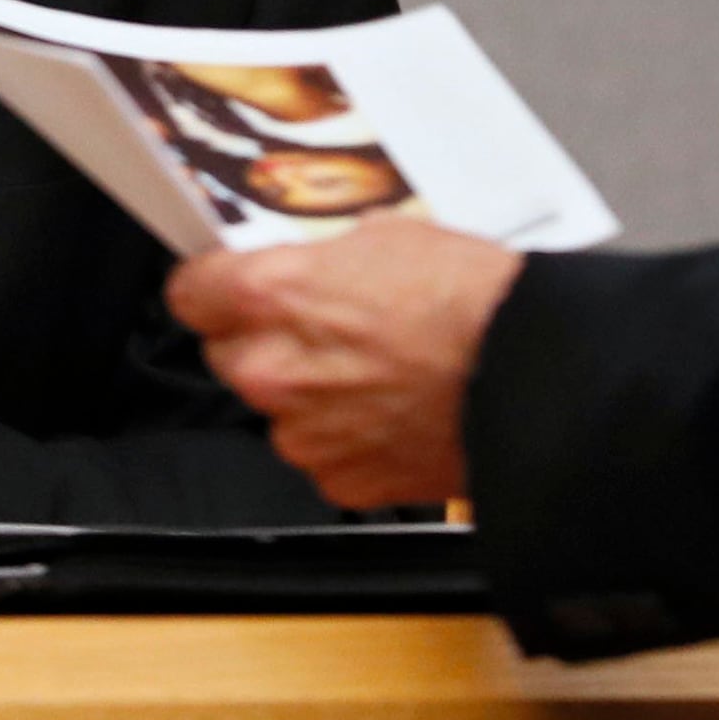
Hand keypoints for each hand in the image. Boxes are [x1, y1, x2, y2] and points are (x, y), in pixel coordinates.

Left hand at [165, 219, 521, 508]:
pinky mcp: (340, 481)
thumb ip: (318, 261)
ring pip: (279, 410)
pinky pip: (322, 455)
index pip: (190, 293)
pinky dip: (347, 439)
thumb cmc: (472, 304)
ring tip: (378, 372)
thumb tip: (303, 270)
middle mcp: (272, 369)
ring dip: (310, 394)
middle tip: (325, 329)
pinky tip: (393, 411)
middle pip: (229, 356)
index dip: (214, 288)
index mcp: (271, 296)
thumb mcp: (382, 238)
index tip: (228, 288)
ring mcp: (302, 433)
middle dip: (267, 342)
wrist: (528, 377)